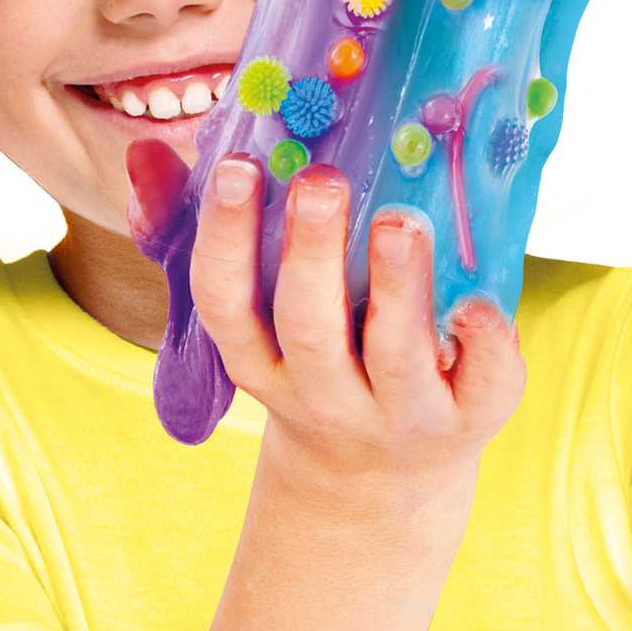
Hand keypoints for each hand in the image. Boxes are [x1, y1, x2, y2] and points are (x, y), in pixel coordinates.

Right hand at [128, 141, 525, 507]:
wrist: (382, 476)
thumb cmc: (315, 359)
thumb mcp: (255, 317)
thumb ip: (205, 230)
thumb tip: (144, 154)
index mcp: (261, 361)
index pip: (226, 303)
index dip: (226, 237)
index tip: (238, 166)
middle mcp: (324, 394)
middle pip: (308, 329)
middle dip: (312, 254)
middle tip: (321, 181)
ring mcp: (399, 412)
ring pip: (394, 355)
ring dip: (398, 285)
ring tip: (401, 220)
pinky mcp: (471, 418)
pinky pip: (485, 386)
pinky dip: (487, 345)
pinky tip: (478, 301)